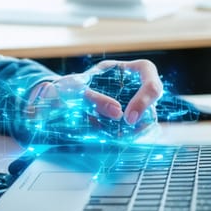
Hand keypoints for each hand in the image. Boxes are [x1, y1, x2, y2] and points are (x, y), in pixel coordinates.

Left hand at [25, 59, 162, 139]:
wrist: (57, 104)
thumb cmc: (66, 89)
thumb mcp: (76, 89)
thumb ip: (94, 98)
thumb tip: (117, 113)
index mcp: (123, 69)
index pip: (147, 71)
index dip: (146, 94)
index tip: (129, 117)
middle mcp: (131, 85)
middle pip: (153, 96)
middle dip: (144, 114)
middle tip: (128, 131)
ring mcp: (131, 102)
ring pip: (147, 116)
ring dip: (137, 129)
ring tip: (119, 139)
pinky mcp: (126, 119)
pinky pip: (135, 128)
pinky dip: (127, 136)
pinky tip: (114, 141)